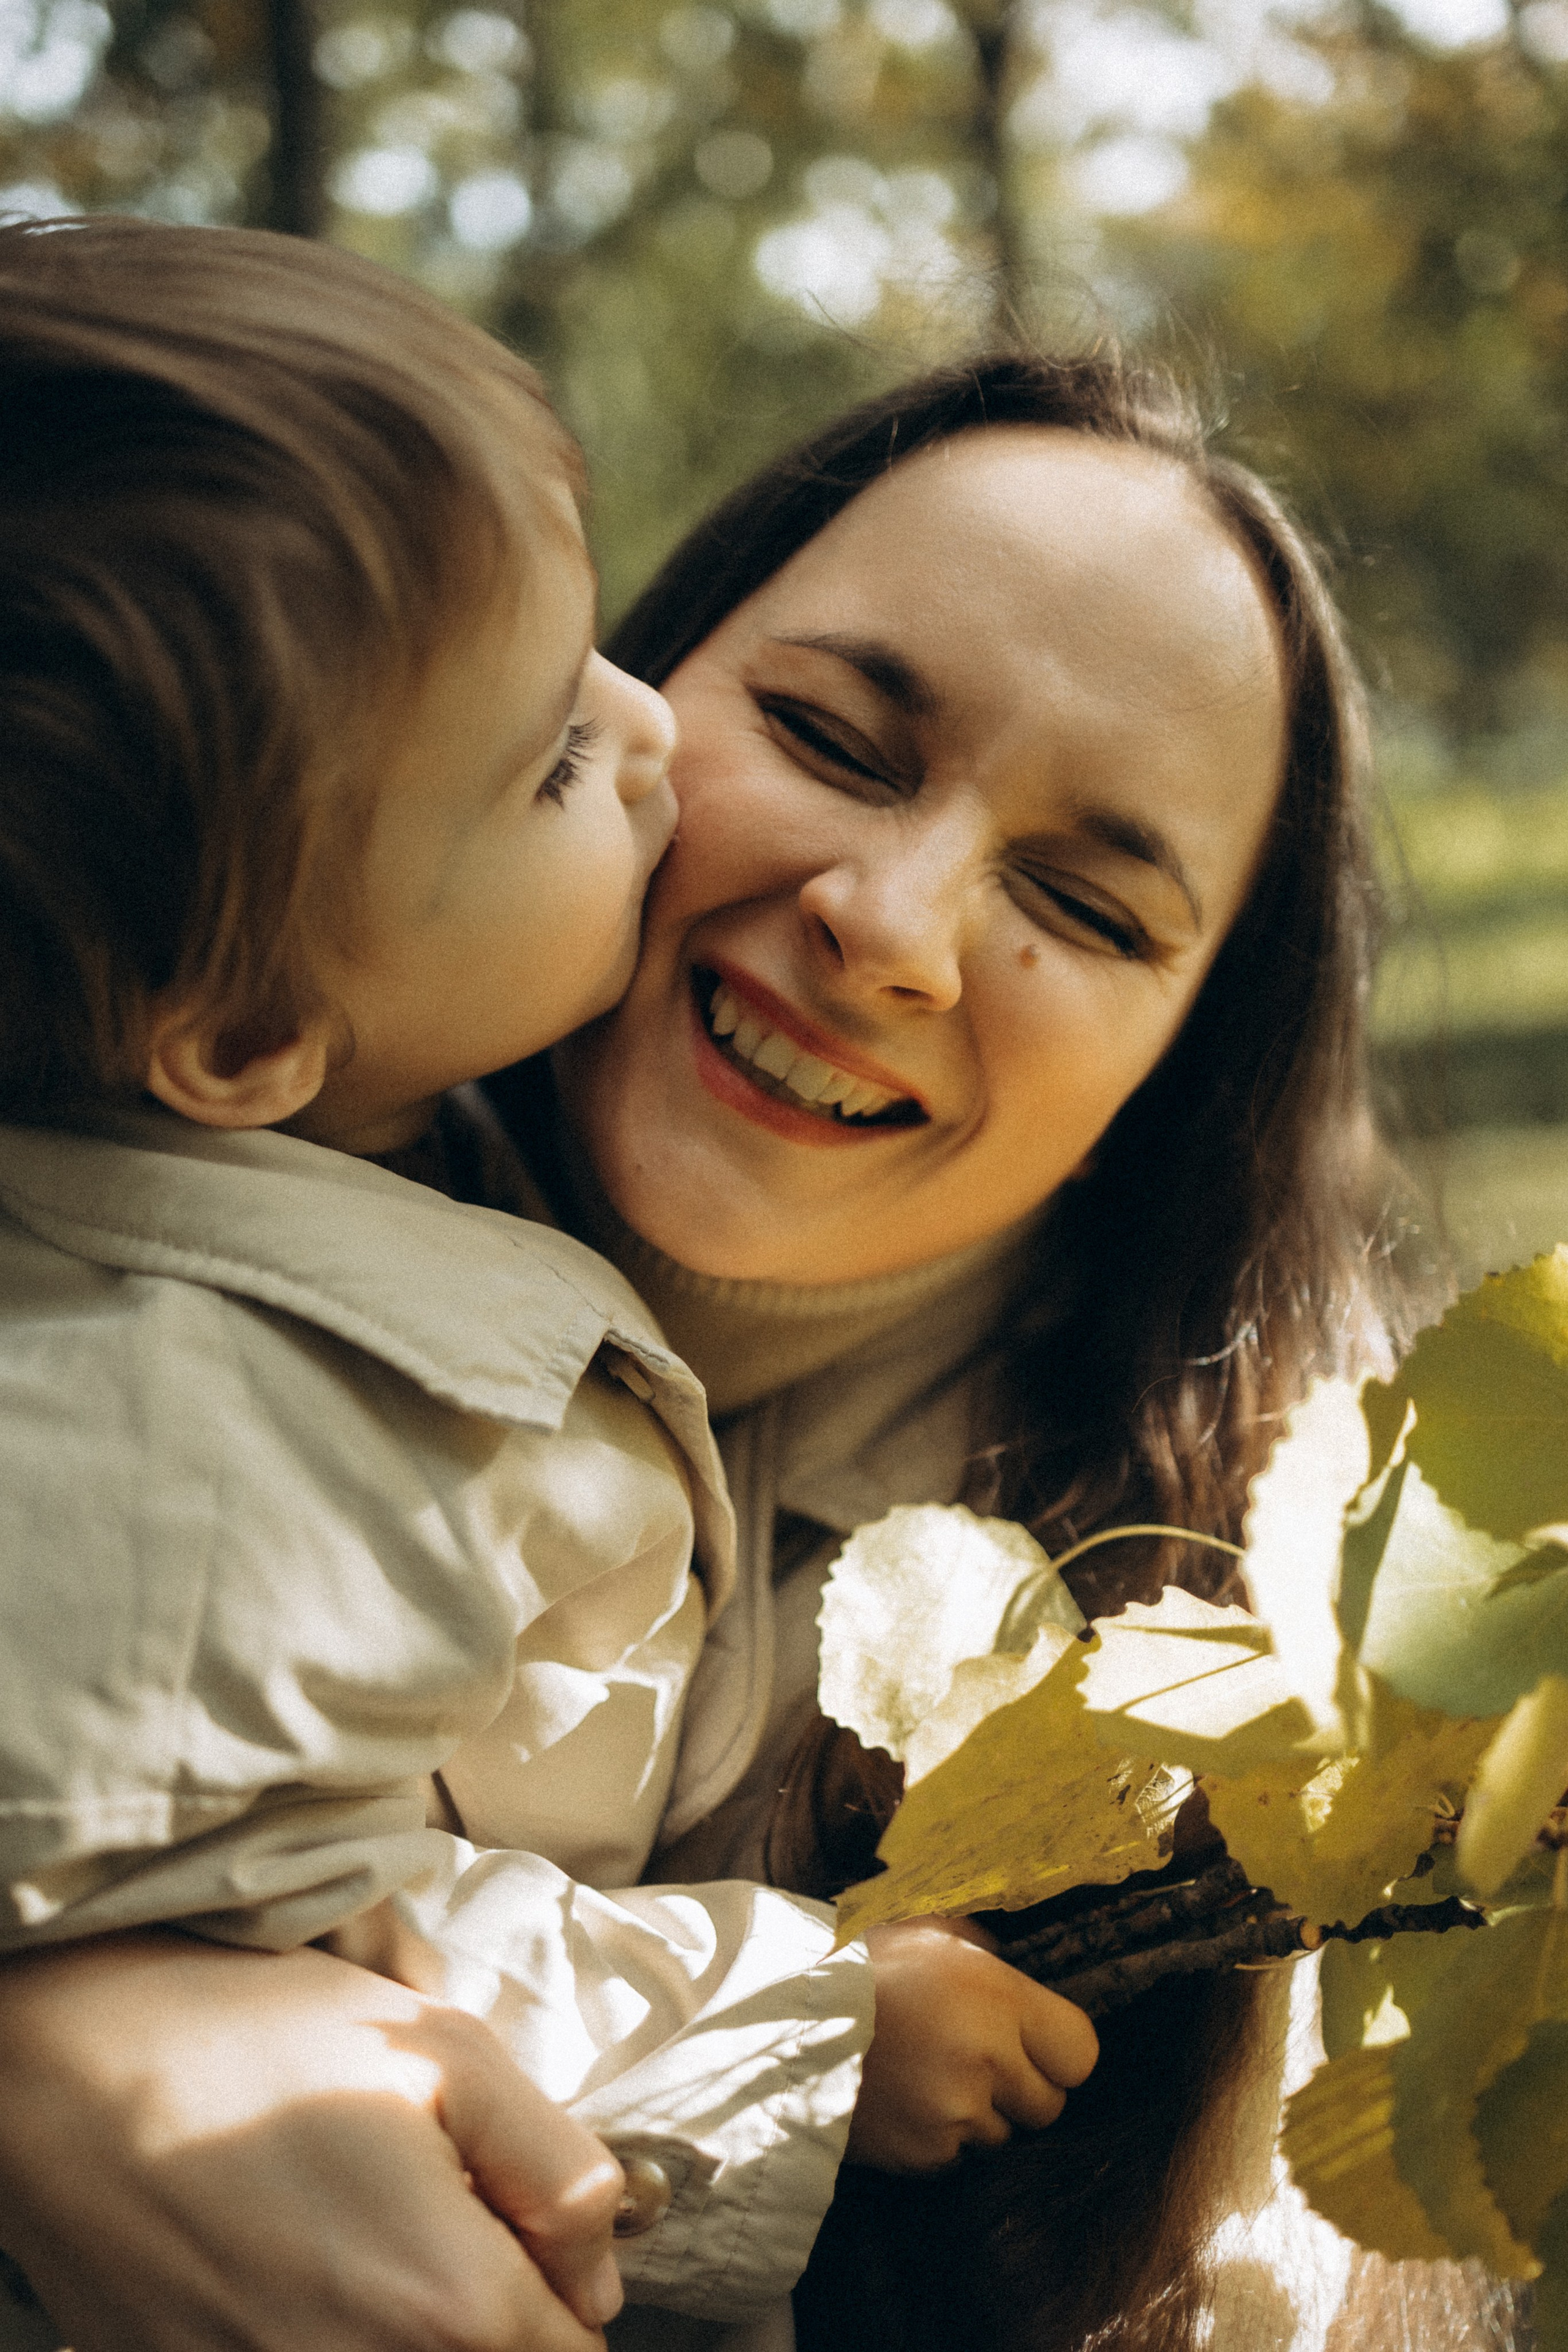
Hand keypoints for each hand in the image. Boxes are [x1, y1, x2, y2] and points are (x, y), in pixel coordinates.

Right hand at [0, 1930, 623, 2350]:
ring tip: (357, 2231)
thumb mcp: (450, 2054)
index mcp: (447, 2304)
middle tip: (437, 2216)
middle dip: (492, 2313)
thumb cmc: (259, 2038)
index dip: (567, 2289)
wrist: (75, 2062)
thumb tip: (598, 2273)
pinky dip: (319, 2330)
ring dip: (407, 2322)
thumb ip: (561, 2172)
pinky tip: (287, 2260)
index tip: (521, 2227)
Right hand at [847, 1916, 1098, 2172]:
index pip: (1081, 2052)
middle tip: (971, 2061)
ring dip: (975, 2114)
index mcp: (997, 1997)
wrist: (784, 2027)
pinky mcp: (926, 2156)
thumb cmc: (861, 1969)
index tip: (1032, 2044)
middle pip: (1048, 2104)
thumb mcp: (927, 1935)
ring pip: (1001, 2134)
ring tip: (924, 2076)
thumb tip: (1016, 1964)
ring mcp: (955, 2113)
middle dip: (1019, 2088)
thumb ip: (984, 1950)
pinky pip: (957, 2158)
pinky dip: (937, 2138)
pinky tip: (903, 2103)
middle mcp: (986, 2058)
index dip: (1058, 2051)